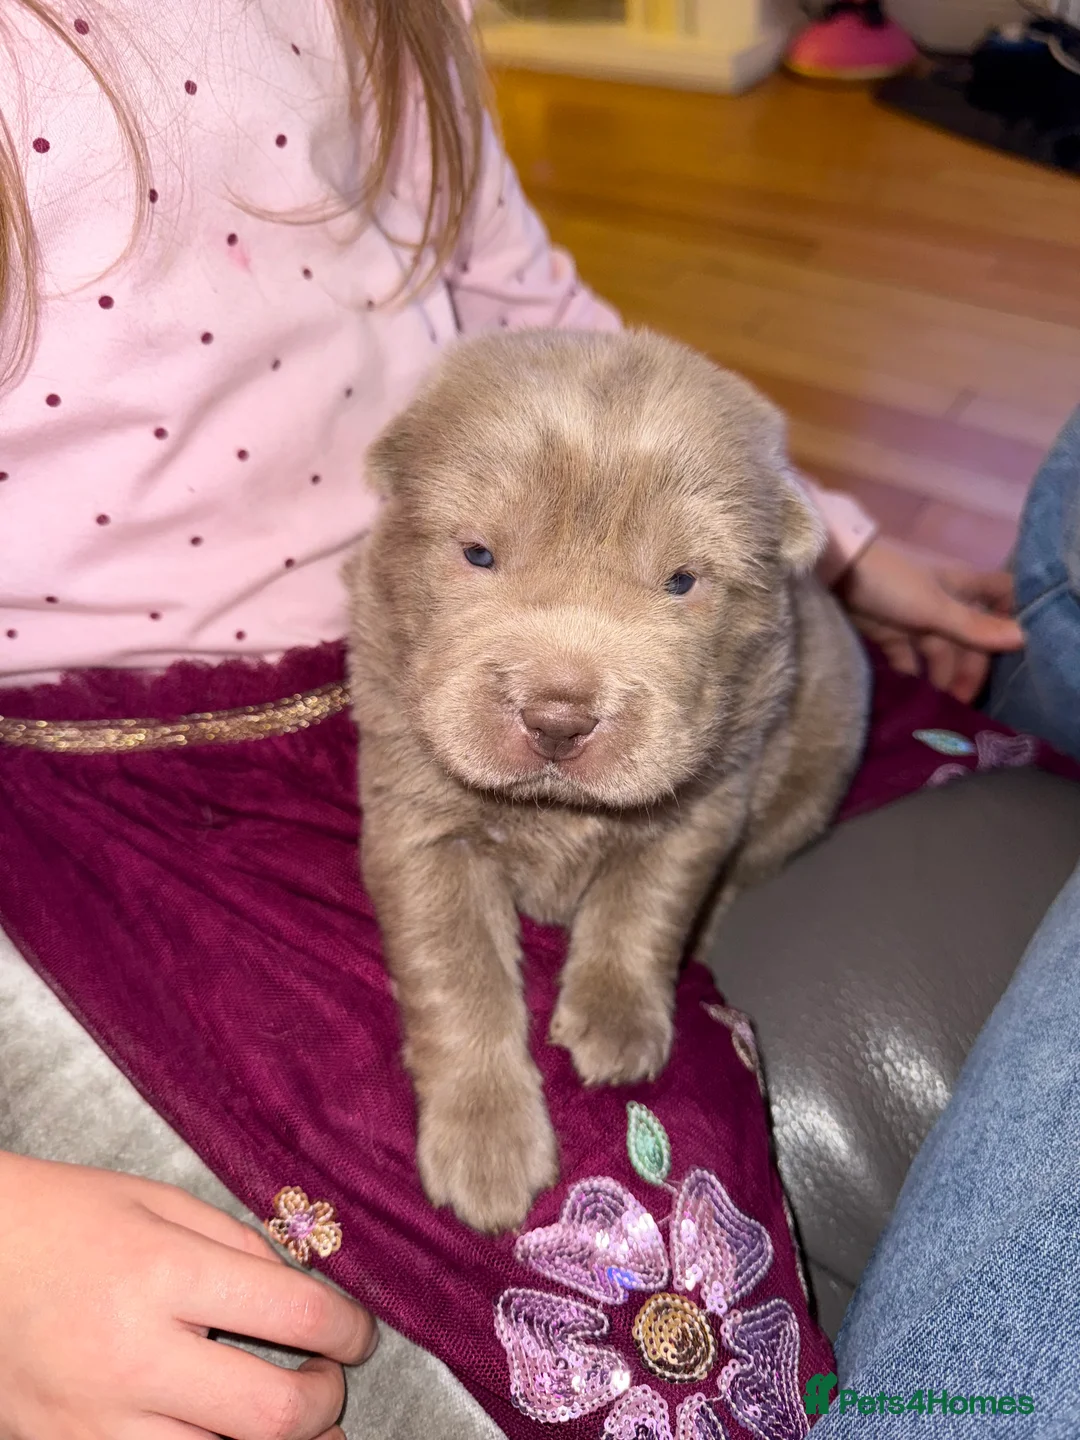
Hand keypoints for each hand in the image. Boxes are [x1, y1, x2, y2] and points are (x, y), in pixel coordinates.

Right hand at [0, 1153, 376, 1439]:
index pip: (294, 1314)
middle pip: (273, 1415)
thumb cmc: (69, 1218)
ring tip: (297, 1426)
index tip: (359, 1333)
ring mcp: (95, 1421)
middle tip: (330, 1382)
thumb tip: (305, 1296)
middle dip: (326, 1403)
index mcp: (164, 1272)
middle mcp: (134, 1355)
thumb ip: (238, 1245)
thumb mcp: (159, 1202)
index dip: (349, 1330)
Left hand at [837, 537, 1023, 703]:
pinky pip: (908, 660)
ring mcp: (914, 618)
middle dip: (970, 669)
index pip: (1001, 595)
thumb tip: (1024, 639)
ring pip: (938, 653)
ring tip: (941, 708)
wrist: (832, 572)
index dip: (1011, 618)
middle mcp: (943, 602)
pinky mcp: (888, 633)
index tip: (1015, 652)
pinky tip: (916, 698)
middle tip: (964, 702)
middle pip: (968, 638)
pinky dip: (912, 677)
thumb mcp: (936, 607)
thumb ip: (975, 627)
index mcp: (961, 587)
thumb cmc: (890, 583)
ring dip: (941, 678)